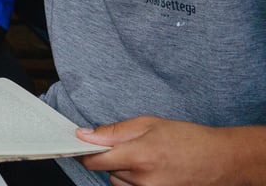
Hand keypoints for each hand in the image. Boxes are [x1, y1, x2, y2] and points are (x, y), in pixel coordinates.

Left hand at [77, 117, 264, 185]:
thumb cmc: (188, 139)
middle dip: (111, 158)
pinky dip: (135, 180)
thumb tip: (85, 134)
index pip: (95, 161)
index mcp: (139, 156)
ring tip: (146, 158)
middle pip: (107, 171)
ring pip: (119, 182)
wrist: (222, 160)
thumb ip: (114, 131)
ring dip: (123, 171)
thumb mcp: (149, 124)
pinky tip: (151, 169)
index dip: (85, 152)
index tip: (81, 145)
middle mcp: (143, 180)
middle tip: (131, 146)